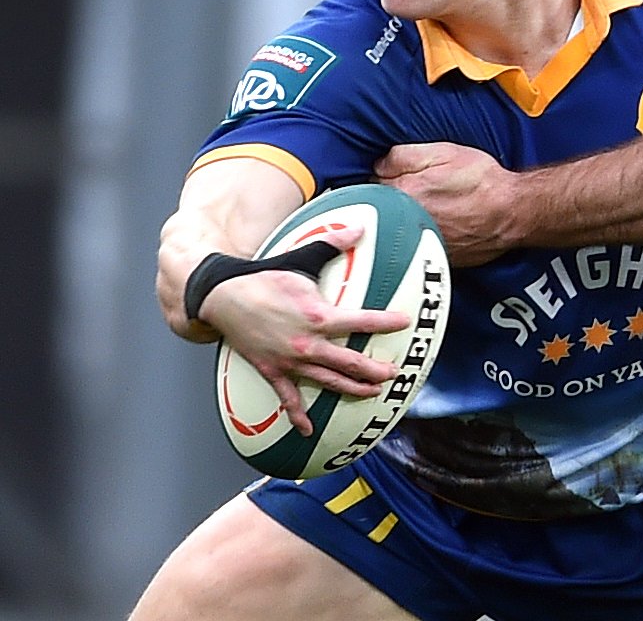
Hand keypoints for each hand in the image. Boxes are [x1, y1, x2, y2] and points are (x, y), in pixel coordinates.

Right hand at [198, 226, 409, 435]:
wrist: (223, 296)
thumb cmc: (265, 277)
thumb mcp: (301, 259)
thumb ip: (334, 243)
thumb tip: (361, 226)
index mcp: (319, 315)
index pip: (362, 320)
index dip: (386, 322)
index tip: (405, 322)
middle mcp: (308, 343)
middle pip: (350, 361)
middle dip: (375, 369)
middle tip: (395, 373)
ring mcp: (290, 361)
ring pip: (328, 381)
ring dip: (352, 389)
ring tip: (373, 393)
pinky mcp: (272, 371)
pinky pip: (288, 397)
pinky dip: (297, 415)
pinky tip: (306, 430)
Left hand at [374, 142, 516, 265]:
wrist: (513, 213)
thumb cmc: (482, 182)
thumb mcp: (443, 152)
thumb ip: (403, 155)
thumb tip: (379, 164)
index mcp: (404, 193)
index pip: (371, 186)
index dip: (382, 179)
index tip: (394, 178)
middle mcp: (406, 222)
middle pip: (380, 212)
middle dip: (388, 202)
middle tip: (410, 194)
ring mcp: (419, 243)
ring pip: (395, 232)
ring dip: (400, 222)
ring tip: (424, 211)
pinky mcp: (434, 257)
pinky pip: (414, 248)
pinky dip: (418, 238)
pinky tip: (435, 228)